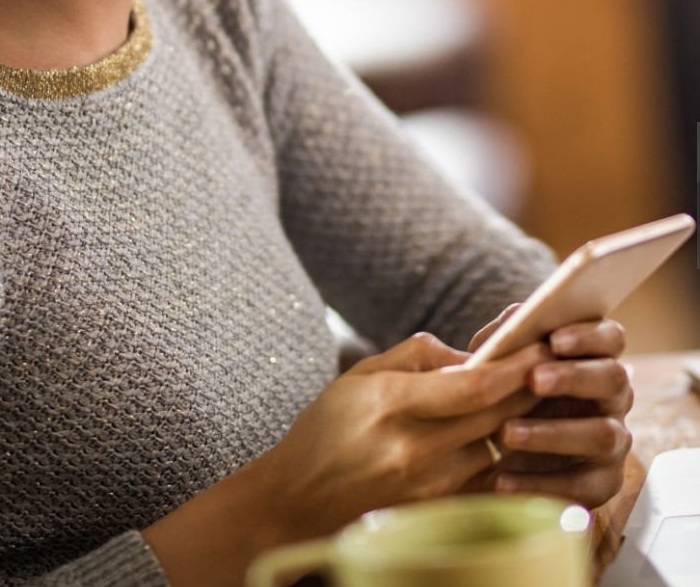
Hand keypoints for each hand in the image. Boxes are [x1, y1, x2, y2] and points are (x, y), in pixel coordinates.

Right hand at [252, 331, 549, 541]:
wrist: (298, 501)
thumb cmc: (324, 431)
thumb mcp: (356, 377)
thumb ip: (412, 358)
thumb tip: (465, 353)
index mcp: (389, 404)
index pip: (473, 385)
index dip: (514, 363)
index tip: (538, 341)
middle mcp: (414, 449)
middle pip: (496, 415)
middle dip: (531, 385)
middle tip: (557, 361)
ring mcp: (429, 488)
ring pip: (498, 449)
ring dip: (523, 421)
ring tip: (543, 395)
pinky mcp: (437, 513)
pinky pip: (488, 481)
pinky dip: (506, 458)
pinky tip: (517, 439)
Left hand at [468, 307, 632, 508]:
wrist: (490, 451)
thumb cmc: (502, 390)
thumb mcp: (498, 359)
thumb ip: (505, 337)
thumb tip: (513, 323)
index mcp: (591, 358)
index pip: (610, 337)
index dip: (589, 335)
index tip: (555, 340)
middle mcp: (611, 397)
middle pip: (614, 379)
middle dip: (574, 377)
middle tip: (534, 380)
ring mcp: (612, 441)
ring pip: (602, 434)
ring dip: (554, 432)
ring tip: (506, 433)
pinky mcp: (601, 482)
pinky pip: (582, 485)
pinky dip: (540, 482)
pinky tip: (502, 479)